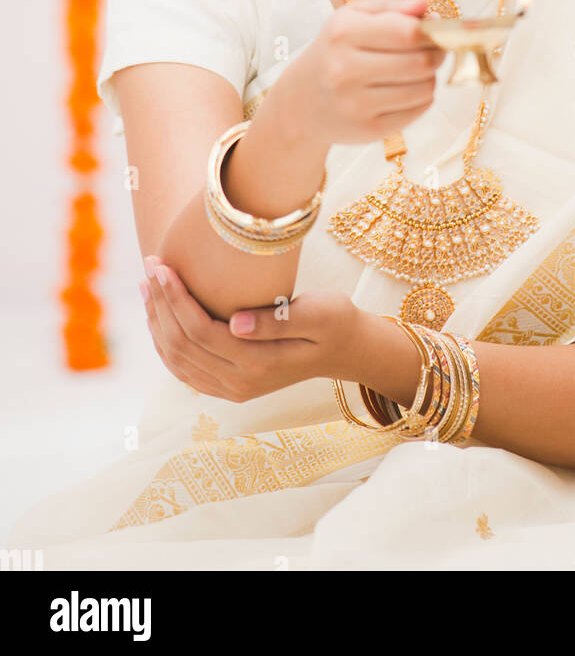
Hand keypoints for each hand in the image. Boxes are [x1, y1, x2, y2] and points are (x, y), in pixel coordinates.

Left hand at [140, 259, 359, 402]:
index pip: (200, 331)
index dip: (175, 298)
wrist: (346, 349)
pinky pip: (185, 369)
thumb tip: (234, 322)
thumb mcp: (318, 313)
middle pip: (182, 345)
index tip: (162, 266)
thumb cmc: (335, 320)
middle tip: (150, 266)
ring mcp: (232, 389)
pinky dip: (166, 342)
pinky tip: (159, 316)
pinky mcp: (230, 386)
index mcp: (258, 364)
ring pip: (178, 360)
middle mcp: (239, 383)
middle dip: (160, 304)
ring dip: (157, 322)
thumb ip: (277, 321)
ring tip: (147, 286)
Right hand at [293, 0, 446, 146]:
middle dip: (437, 54)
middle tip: (435, 50)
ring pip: (424, 88)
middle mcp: (345, 70)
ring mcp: (355, 104)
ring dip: (430, 77)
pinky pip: (418, 110)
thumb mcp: (353, 18)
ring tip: (417, 71)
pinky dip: (422, 98)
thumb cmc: (335, 51)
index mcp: (343, 34)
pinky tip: (407, 90)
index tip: (437, 30)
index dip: (433, 31)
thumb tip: (426, 7)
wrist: (301, 102)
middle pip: (421, 62)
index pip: (408, 32)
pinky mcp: (368, 130)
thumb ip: (391, 8)